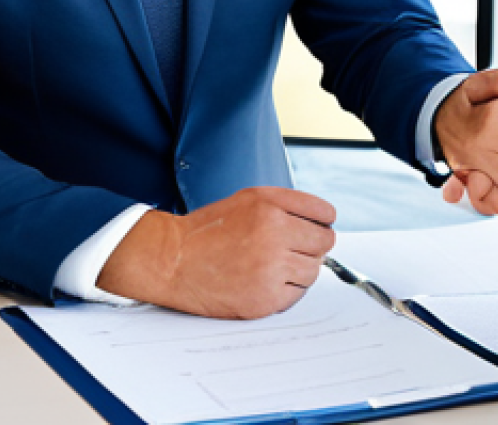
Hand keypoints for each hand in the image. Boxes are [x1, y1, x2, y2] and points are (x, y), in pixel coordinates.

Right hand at [97, 187, 335, 318]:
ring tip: (274, 264)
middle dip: (313, 244)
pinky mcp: (266, 299)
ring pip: (313, 271)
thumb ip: (285, 205)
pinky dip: (286, 289)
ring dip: (300, 268)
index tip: (318, 225)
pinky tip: (265, 280)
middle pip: (323, 243)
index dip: (322, 220)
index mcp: (268, 206)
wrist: (174, 260)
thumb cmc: (208, 230)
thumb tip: (321, 220)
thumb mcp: (246, 199)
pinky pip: (297, 294)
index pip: (323, 213)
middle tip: (294, 247)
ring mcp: (271, 269)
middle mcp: (273, 234)